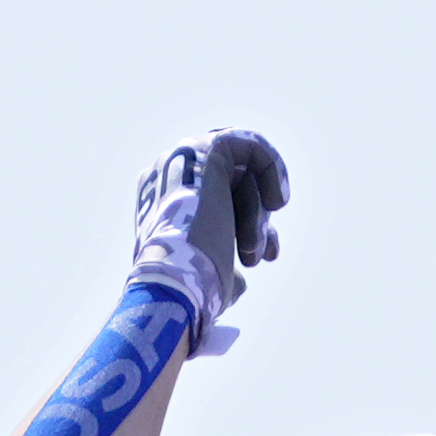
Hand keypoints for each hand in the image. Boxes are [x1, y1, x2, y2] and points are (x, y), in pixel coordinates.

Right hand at [129, 127, 286, 357]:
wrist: (177, 285)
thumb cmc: (188, 291)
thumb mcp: (203, 280)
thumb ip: (218, 268)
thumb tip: (237, 283)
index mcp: (159, 206)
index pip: (211, 201)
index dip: (244, 228)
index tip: (260, 259)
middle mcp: (165, 179)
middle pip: (227, 185)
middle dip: (253, 219)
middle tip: (265, 255)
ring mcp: (181, 161)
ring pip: (238, 173)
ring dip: (255, 213)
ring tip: (259, 248)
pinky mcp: (203, 149)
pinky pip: (247, 144)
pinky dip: (270, 170)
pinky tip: (276, 202)